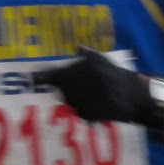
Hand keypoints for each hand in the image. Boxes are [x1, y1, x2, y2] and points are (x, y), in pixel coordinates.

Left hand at [36, 47, 163, 127]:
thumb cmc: (116, 74)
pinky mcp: (85, 116)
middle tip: (82, 84)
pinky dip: (85, 108)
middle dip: (67, 87)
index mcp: (74, 73)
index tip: (31, 81)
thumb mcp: (102, 59)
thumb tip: (77, 47)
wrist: (132, 95)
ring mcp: (78, 104)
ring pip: (70, 101)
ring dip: (76, 97)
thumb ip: (87, 54)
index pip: (50, 76)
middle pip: (61, 90)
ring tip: (94, 93)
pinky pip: (79, 112)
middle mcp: (72, 89)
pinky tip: (98, 102)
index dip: (40, 79)